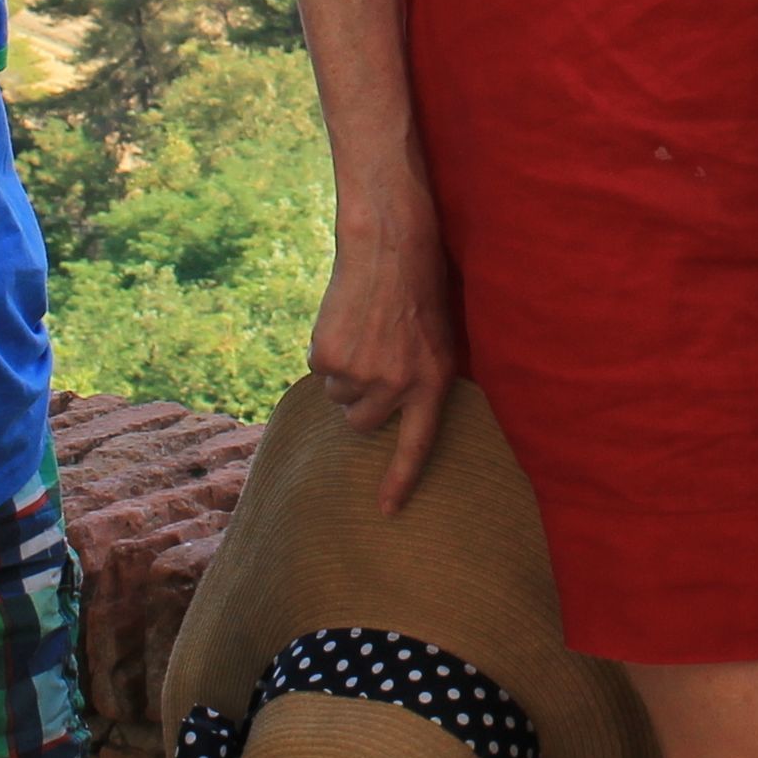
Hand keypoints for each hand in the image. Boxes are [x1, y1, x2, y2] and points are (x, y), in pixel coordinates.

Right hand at [309, 201, 458, 511]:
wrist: (389, 245)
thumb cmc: (419, 287)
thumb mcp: (439, 337)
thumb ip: (420, 379)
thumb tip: (393, 415)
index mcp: (434, 381)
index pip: (418, 444)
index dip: (401, 480)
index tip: (387, 512)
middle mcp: (398, 385)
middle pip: (362, 421)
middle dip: (360, 399)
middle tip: (373, 356)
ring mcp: (361, 373)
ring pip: (337, 396)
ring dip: (344, 371)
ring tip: (363, 330)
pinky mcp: (329, 357)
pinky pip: (319, 370)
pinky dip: (326, 350)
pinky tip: (345, 320)